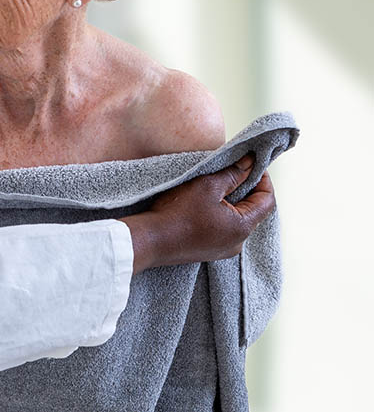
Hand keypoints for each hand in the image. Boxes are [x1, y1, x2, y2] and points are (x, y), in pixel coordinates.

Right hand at [121, 154, 275, 273]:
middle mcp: (237, 243)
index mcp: (242, 227)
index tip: (251, 163)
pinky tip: (201, 205)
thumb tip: (250, 163)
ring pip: (235, 220)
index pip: (267, 200)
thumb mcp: (207, 186)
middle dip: (245, 189)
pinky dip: (217, 215)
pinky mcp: (207, 251)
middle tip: (231, 171)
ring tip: (213, 186)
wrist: (149, 240)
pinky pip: (221, 230)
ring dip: (229, 202)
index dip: (262, 179)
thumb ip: (233, 174)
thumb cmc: (177, 213)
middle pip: (252, 211)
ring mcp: (221, 250)